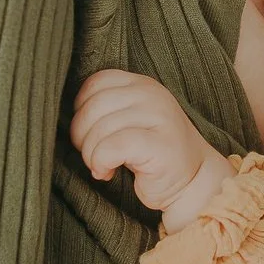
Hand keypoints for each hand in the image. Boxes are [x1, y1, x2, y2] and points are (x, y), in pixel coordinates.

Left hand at [70, 70, 232, 229]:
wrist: (192, 181)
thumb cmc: (152, 154)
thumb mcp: (131, 121)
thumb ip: (108, 109)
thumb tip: (70, 116)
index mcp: (142, 84)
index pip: (96, 82)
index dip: (81, 108)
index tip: (90, 132)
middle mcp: (151, 95)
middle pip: (92, 107)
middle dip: (82, 137)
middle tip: (92, 156)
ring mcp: (158, 117)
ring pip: (99, 130)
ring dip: (91, 156)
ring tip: (103, 166)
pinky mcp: (159, 144)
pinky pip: (111, 148)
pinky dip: (101, 163)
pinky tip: (108, 172)